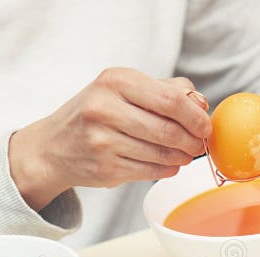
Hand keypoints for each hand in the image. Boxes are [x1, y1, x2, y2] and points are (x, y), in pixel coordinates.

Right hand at [9, 68, 210, 209]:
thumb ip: (164, 90)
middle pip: (168, 130)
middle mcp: (104, 109)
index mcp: (114, 81)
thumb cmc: (96, 113)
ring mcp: (103, 142)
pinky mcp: (105, 169)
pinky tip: (168, 164)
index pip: (170, 100)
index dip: (195, 117)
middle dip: (192, 140)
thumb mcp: (122, 89)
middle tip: (199, 144)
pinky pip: (149, 171)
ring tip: (184, 154)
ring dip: (181, 157)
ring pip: (161, 154)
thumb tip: (201, 103)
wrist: (53, 147)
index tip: (206, 126)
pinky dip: (166, 169)